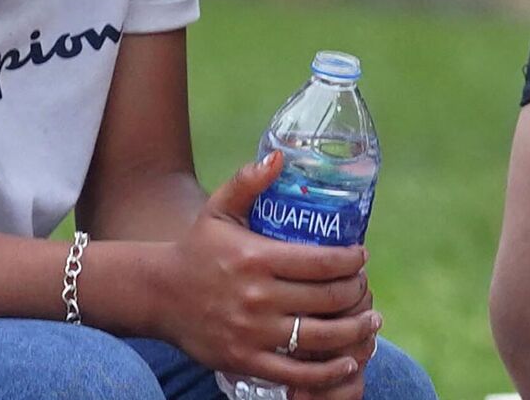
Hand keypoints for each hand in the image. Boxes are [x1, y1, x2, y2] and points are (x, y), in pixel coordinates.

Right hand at [159, 152, 382, 393]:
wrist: (159, 293)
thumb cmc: (196, 249)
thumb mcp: (218, 209)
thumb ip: (248, 181)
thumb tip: (279, 156)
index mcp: (255, 257)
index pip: (321, 261)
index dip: (351, 261)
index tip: (361, 257)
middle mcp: (257, 296)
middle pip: (327, 298)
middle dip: (357, 292)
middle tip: (365, 287)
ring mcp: (252, 332)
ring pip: (320, 336)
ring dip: (355, 330)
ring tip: (370, 321)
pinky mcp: (246, 360)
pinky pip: (298, 372)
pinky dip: (329, 370)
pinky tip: (347, 361)